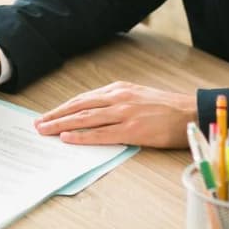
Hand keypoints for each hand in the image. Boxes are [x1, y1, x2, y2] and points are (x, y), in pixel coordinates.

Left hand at [34, 81, 193, 147]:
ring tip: (45, 131)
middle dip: (55, 115)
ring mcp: (123, 113)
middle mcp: (117, 98)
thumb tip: (96, 112)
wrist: (190, 113)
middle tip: (38, 124)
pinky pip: (101, 134)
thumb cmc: (166, 108)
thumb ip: (117, 101)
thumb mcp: (137, 96)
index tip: (48, 114)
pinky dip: (81, 136)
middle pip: (78, 107)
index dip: (63, 108)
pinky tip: (67, 138)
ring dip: (61, 125)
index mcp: (118, 90)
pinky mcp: (132, 129)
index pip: (83, 99)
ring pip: (85, 119)